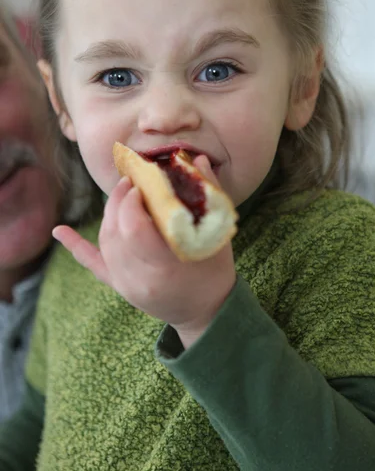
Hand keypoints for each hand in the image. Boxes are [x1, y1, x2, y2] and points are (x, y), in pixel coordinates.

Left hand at [53, 156, 235, 347]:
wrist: (205, 311)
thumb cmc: (214, 273)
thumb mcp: (217, 237)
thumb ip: (208, 197)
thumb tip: (197, 159)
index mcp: (165, 266)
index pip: (133, 228)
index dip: (131, 201)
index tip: (140, 183)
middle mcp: (140, 278)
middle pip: (115, 232)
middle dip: (117, 201)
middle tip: (129, 182)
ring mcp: (125, 285)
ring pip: (105, 242)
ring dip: (108, 213)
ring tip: (121, 195)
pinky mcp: (118, 286)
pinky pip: (93, 264)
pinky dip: (76, 246)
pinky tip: (60, 231)